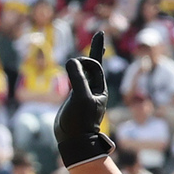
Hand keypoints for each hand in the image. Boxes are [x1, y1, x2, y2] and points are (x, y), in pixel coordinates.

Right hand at [54, 31, 113, 169]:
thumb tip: (72, 60)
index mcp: (99, 89)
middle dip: (94, 51)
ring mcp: (83, 92)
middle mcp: (93, 89)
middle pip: (91, 64)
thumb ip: (77, 78)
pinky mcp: (74, 97)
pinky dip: (76, 70)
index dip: (97, 47)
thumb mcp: (80, 98)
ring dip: (81, 63)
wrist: (74, 140)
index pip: (96, 64)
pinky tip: (75, 66)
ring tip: (87, 57)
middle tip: (97, 40)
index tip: (101, 33)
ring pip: (82, 71)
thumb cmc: (80, 121)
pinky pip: (76, 79)